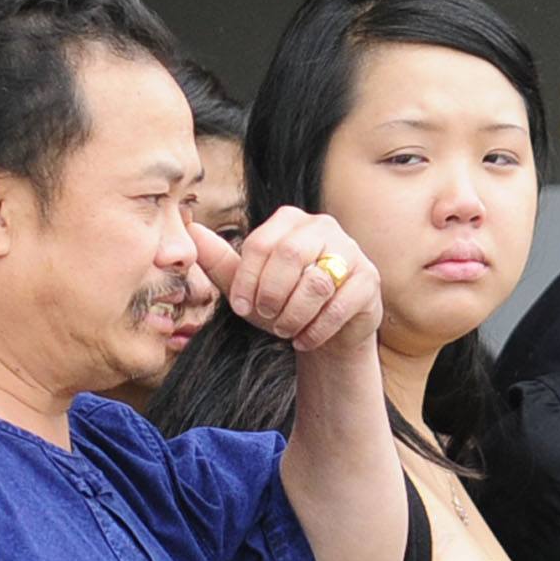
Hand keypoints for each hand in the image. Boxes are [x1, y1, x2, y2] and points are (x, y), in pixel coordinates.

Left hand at [192, 208, 381, 355]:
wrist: (327, 331)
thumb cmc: (284, 302)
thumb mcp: (248, 285)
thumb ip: (220, 260)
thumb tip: (190, 229)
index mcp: (291, 220)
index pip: (262, 243)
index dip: (246, 279)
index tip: (240, 306)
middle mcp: (323, 226)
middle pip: (290, 254)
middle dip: (271, 294)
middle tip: (266, 317)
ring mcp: (351, 251)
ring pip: (317, 282)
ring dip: (294, 315)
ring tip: (285, 331)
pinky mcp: (369, 280)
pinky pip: (339, 305)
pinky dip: (316, 330)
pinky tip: (305, 340)